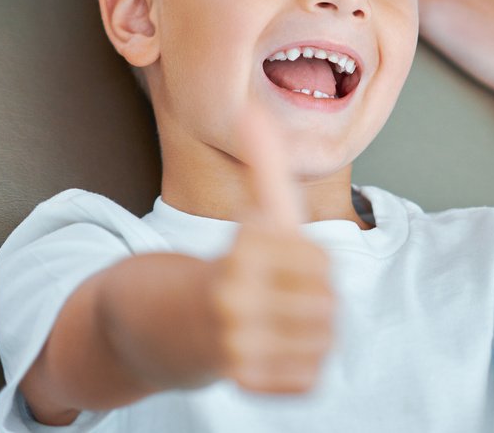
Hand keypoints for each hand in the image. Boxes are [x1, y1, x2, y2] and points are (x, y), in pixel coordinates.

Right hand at [209, 107, 336, 393]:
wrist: (165, 325)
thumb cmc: (230, 261)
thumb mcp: (250, 210)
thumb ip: (262, 161)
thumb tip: (251, 109)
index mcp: (240, 255)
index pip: (319, 259)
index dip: (309, 257)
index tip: (279, 255)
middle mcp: (233, 303)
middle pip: (328, 302)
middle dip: (317, 296)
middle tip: (287, 293)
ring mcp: (237, 348)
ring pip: (324, 342)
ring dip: (315, 333)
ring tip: (285, 321)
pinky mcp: (245, 384)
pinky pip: (308, 380)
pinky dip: (302, 369)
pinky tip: (276, 350)